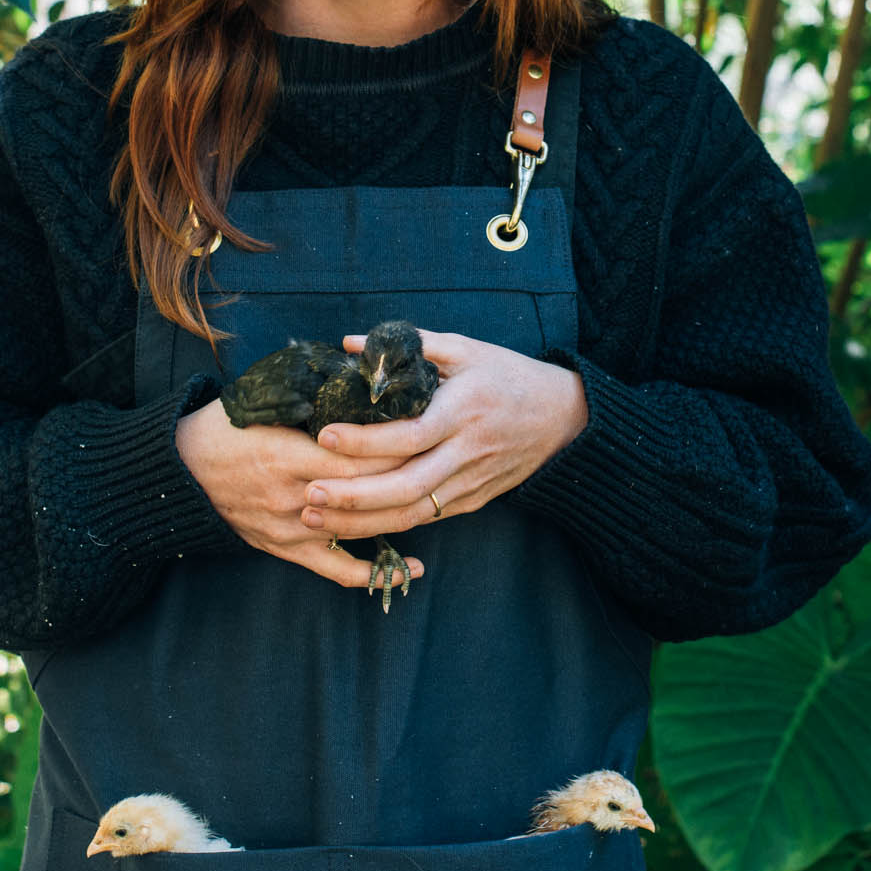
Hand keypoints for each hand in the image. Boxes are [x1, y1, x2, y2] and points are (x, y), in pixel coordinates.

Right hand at [174, 395, 425, 590]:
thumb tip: (358, 373)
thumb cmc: (226, 427)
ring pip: (358, 529)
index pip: (357, 455)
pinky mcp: (284, 548)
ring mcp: (289, 527)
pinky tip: (412, 567)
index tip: (428, 430)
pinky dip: (374, 572)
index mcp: (285, 454)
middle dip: (406, 477)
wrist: (181, 470)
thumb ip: (308, 395)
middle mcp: (291, 495)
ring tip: (437, 500)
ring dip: (399, 516)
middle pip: (365, 492)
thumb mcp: (262, 402)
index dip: (396, 446)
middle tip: (442, 460)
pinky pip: (335, 568)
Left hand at [298, 330, 586, 539]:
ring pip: (412, 513)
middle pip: (405, 486)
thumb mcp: (465, 349)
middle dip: (353, 496)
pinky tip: (349, 526)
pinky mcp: (472, 501)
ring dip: (361, 522)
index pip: (407, 435)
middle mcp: (465, 454)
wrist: (563, 418)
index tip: (323, 437)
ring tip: (314, 519)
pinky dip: (387, 526)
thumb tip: (350, 343)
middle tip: (307, 494)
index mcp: (461, 413)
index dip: (364, 442)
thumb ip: (410, 346)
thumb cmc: (507, 375)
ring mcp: (469, 483)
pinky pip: (426, 518)